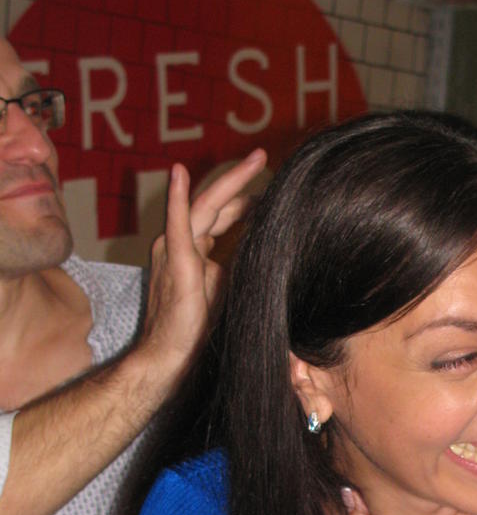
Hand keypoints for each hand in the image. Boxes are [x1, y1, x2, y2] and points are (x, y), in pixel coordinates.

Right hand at [139, 149, 266, 382]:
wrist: (170, 356)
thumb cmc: (196, 330)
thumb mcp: (226, 288)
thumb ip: (236, 264)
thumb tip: (262, 246)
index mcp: (193, 250)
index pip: (221, 216)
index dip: (244, 201)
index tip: (268, 192)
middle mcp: (180, 243)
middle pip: (215, 203)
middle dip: (240, 180)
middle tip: (264, 158)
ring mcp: (175, 249)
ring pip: (205, 205)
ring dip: (230, 181)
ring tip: (255, 161)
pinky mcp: (175, 261)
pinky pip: (177, 223)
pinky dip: (179, 198)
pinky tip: (179, 173)